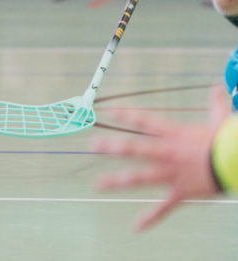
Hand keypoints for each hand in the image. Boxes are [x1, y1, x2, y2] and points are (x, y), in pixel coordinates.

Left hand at [94, 85, 231, 229]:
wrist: (236, 162)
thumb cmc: (229, 141)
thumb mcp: (220, 119)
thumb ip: (214, 103)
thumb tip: (217, 87)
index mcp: (175, 135)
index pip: (145, 122)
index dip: (127, 116)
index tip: (109, 112)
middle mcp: (167, 153)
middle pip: (134, 148)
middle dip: (112, 147)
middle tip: (91, 146)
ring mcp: (172, 174)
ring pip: (140, 177)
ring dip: (118, 181)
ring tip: (98, 185)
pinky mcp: (181, 192)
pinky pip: (164, 208)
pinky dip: (151, 218)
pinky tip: (135, 227)